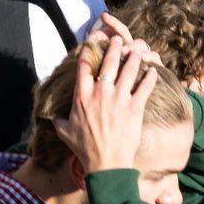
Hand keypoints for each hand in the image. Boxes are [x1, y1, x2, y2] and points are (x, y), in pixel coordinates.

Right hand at [55, 33, 157, 174]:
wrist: (106, 164)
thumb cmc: (84, 149)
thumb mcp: (65, 132)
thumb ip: (58, 120)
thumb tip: (50, 117)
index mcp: (82, 96)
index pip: (84, 67)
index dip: (88, 51)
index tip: (92, 41)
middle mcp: (101, 93)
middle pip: (109, 63)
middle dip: (114, 47)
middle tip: (118, 39)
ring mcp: (119, 99)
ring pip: (129, 71)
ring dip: (134, 58)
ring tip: (138, 50)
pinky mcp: (135, 107)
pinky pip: (145, 87)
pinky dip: (150, 78)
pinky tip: (153, 71)